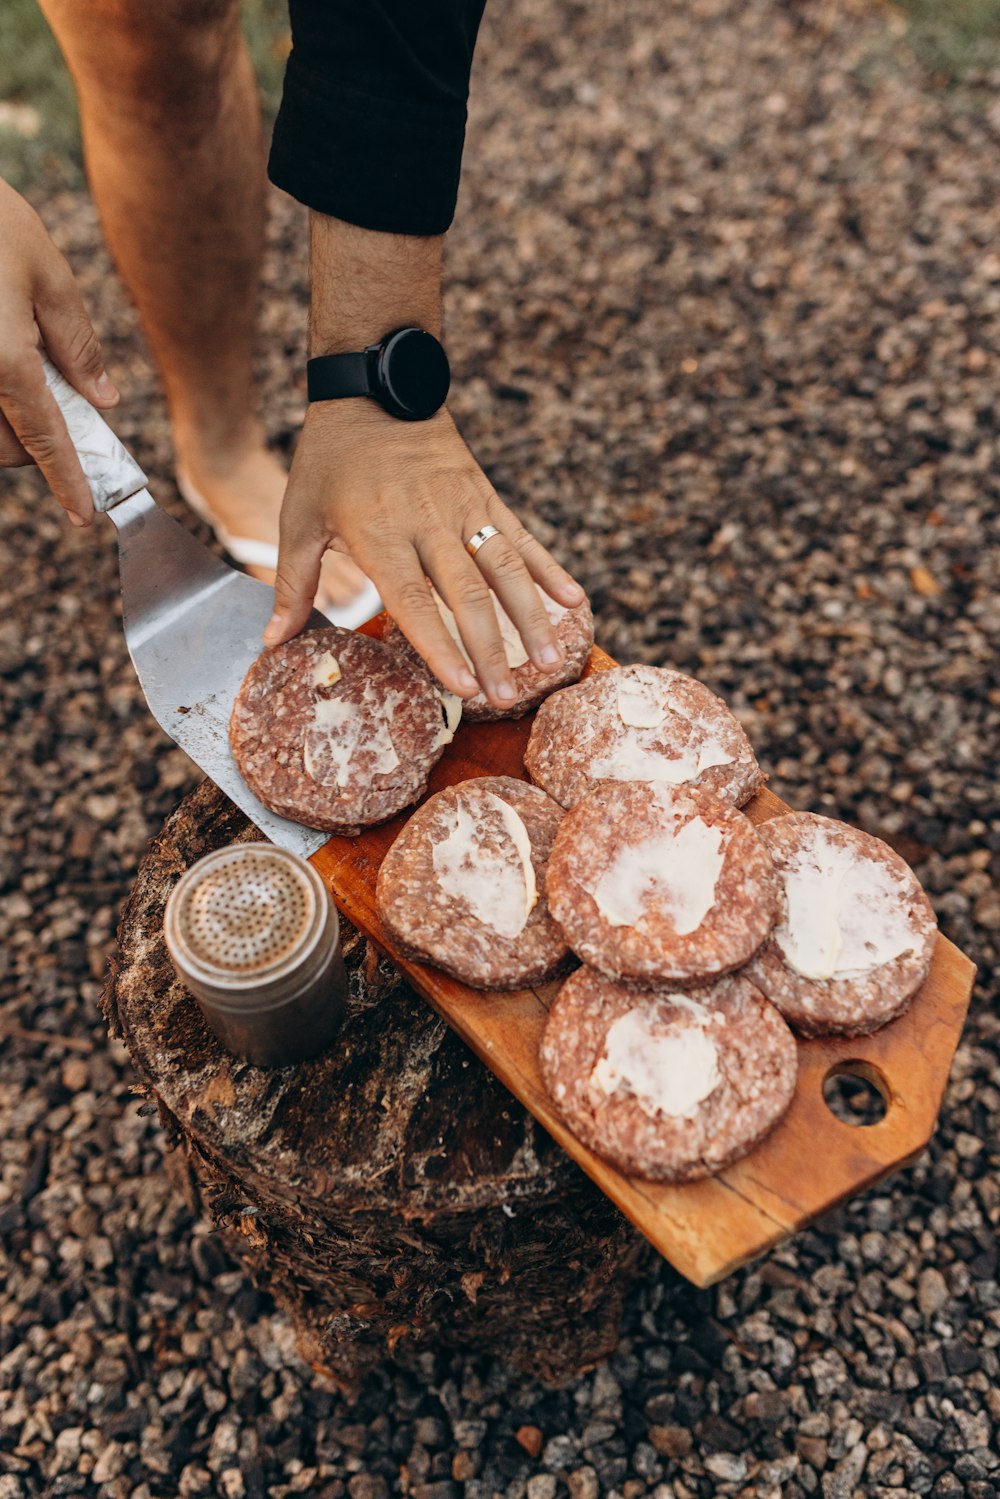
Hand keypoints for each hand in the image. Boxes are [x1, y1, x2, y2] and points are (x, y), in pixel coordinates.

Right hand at [0, 178, 118, 524]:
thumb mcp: (45, 270)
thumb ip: (76, 342)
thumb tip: (102, 395)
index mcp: (2, 360)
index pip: (44, 439)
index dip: (68, 481)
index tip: (85, 515)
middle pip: (3, 446)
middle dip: (33, 445)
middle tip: (57, 411)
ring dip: (3, 426)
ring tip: (17, 374)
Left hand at [264, 400, 586, 708]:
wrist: (374, 385)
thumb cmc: (329, 460)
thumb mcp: (299, 517)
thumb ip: (291, 584)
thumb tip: (272, 642)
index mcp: (380, 533)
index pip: (414, 601)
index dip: (440, 646)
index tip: (461, 687)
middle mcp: (427, 522)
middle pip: (467, 595)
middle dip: (491, 650)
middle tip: (506, 698)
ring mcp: (463, 506)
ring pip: (505, 569)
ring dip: (531, 618)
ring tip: (551, 662)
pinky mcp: (485, 493)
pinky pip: (522, 536)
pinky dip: (550, 569)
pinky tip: (574, 601)